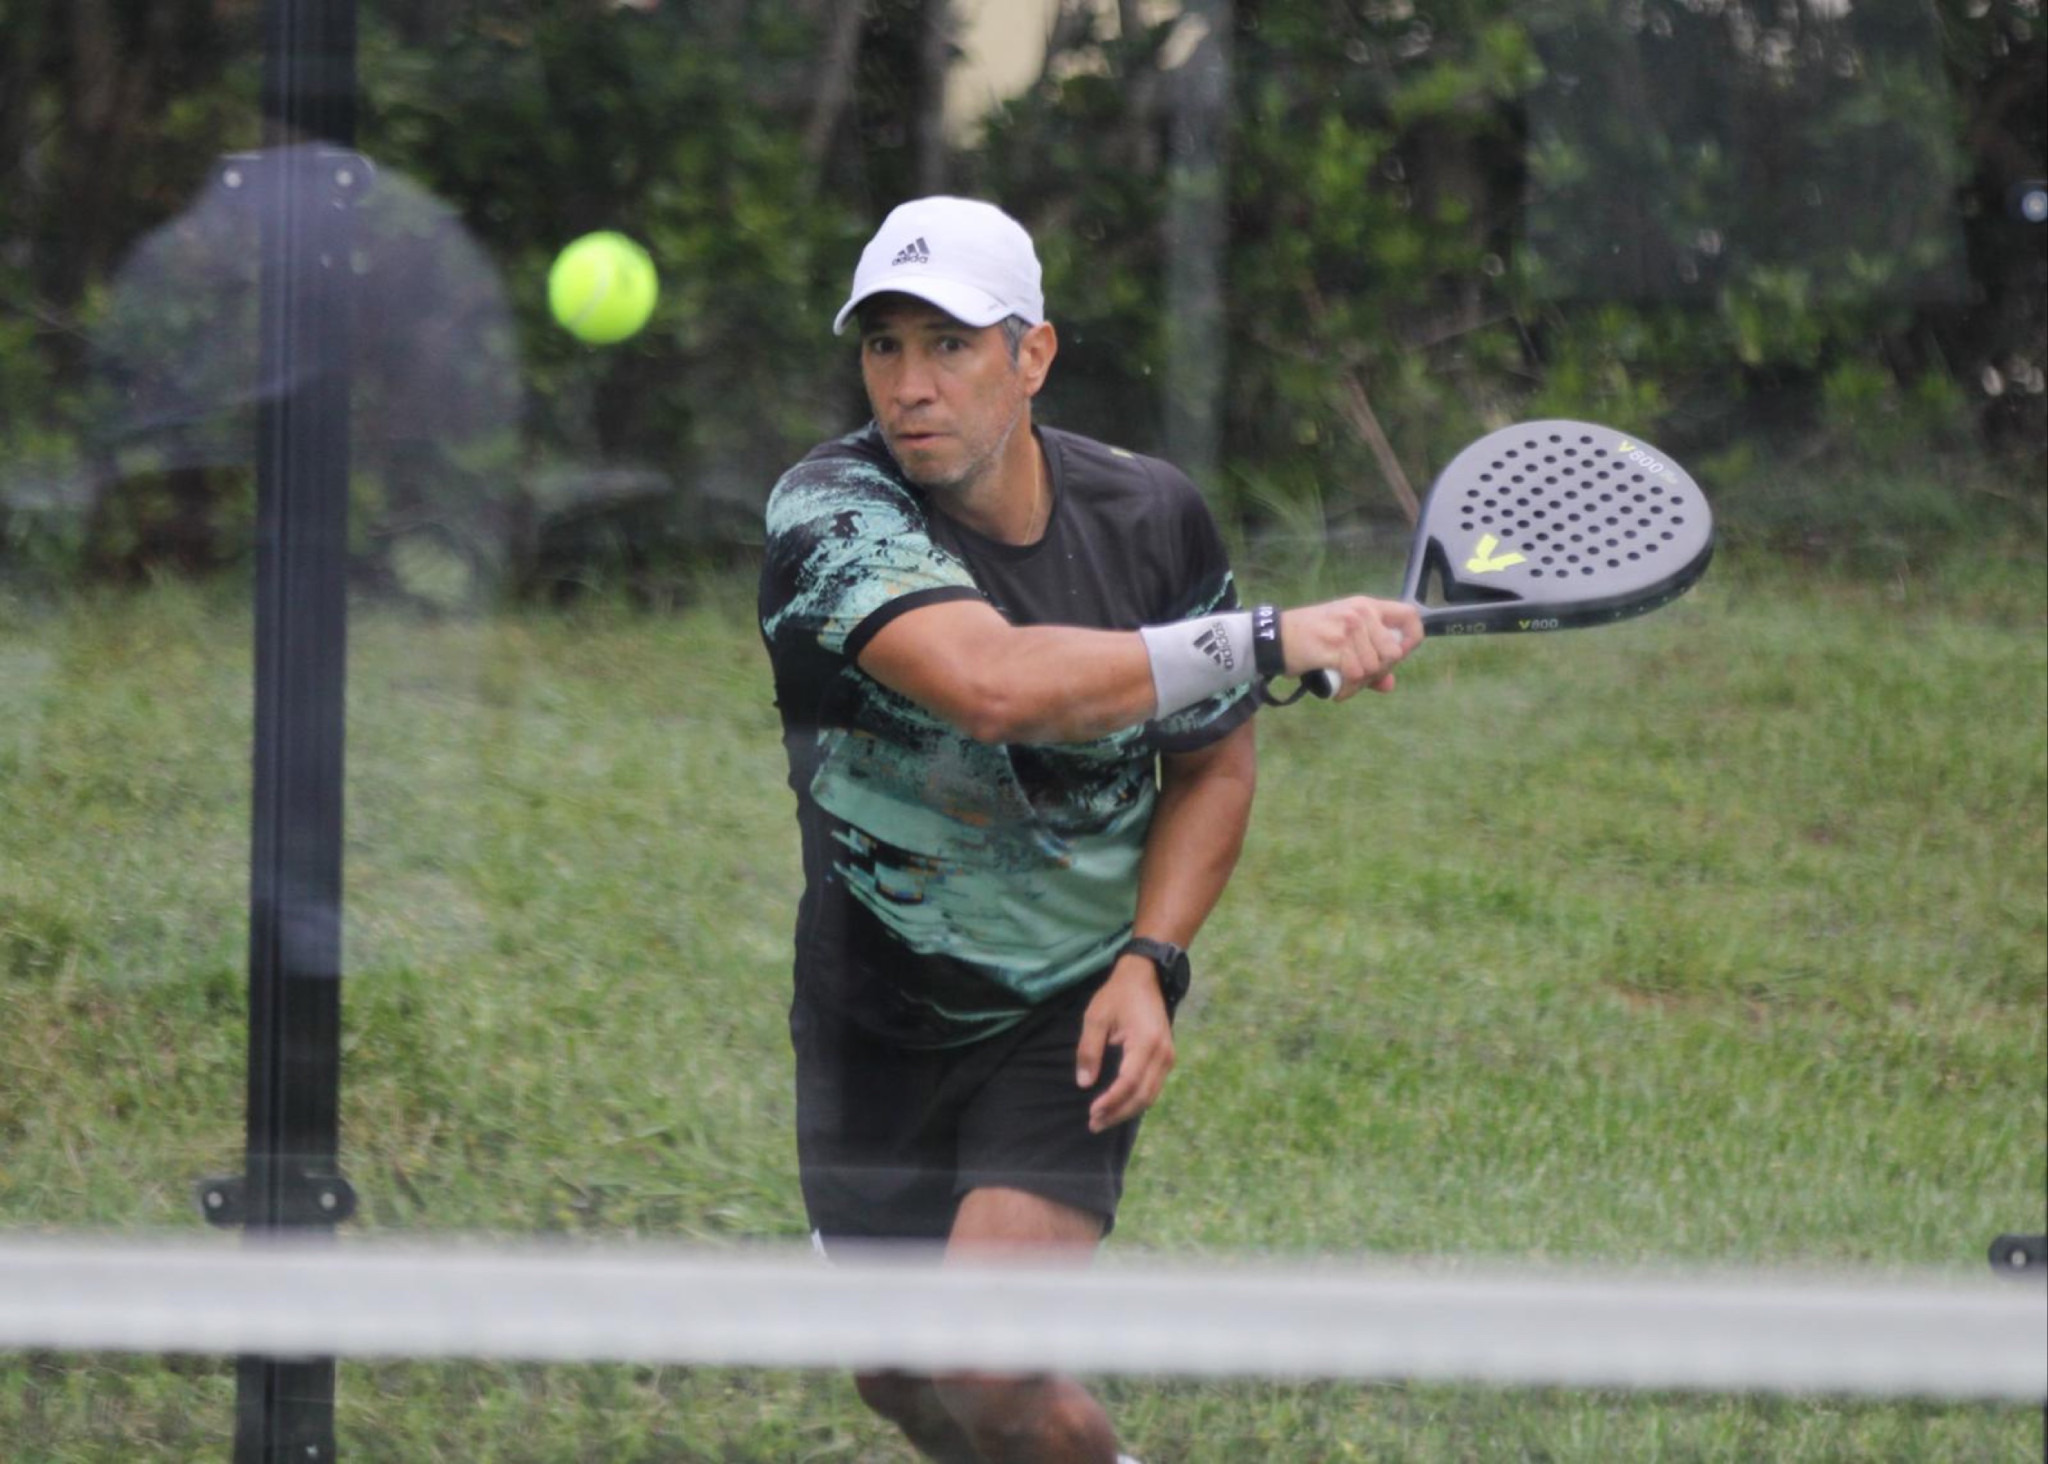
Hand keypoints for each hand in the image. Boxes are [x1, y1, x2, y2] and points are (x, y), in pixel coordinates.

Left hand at [1075, 958, 1175, 1132]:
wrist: (1145, 976)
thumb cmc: (1118, 995)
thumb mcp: (1096, 1017)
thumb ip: (1089, 1050)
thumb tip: (1084, 1083)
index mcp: (1146, 1042)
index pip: (1129, 1082)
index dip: (1111, 1101)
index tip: (1092, 1112)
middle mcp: (1163, 1054)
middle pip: (1143, 1096)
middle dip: (1118, 1113)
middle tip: (1094, 1124)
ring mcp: (1168, 1057)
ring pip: (1151, 1095)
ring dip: (1127, 1110)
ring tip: (1103, 1120)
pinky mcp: (1167, 1058)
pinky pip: (1154, 1087)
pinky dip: (1137, 1100)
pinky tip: (1119, 1106)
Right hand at [1280, 596, 1420, 697]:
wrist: (1275, 638)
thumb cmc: (1310, 637)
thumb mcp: (1343, 639)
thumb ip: (1370, 658)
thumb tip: (1389, 685)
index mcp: (1367, 606)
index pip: (1409, 616)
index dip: (1412, 639)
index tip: (1398, 656)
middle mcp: (1362, 613)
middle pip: (1393, 653)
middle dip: (1378, 672)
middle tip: (1358, 677)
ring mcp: (1349, 628)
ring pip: (1373, 668)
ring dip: (1359, 683)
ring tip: (1344, 682)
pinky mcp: (1336, 646)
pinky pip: (1355, 676)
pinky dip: (1347, 690)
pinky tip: (1337, 689)